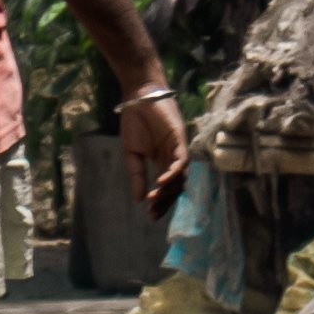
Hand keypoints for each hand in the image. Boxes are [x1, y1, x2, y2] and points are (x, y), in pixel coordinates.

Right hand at [119, 75, 191, 211]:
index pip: (166, 187)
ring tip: (155, 200)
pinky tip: (161, 182)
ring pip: (180, 175)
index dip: (161, 202)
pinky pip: (181, 160)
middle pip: (176, 185)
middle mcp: (173, 158)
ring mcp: (178, 148)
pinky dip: (173, 172)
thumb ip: (137, 175)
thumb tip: (138, 199)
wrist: (137, 98)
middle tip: (153, 212)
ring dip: (169, 190)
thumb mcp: (132, 154)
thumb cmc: (135, 122)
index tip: (151, 215)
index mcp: (163, 161)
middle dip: (165, 201)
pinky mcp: (180, 139)